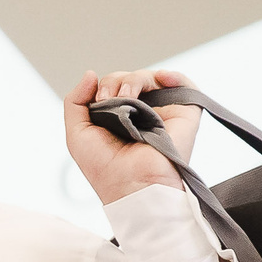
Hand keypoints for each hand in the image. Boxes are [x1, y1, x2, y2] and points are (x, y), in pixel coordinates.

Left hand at [64, 67, 202, 205]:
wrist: (132, 186)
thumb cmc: (105, 169)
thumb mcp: (78, 134)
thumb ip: (75, 102)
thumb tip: (91, 74)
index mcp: (119, 120)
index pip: (114, 87)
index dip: (105, 85)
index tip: (98, 100)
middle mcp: (142, 116)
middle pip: (131, 79)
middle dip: (115, 81)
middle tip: (107, 98)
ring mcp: (163, 114)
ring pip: (152, 79)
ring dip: (134, 79)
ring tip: (125, 96)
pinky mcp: (184, 116)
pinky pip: (185, 86)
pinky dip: (174, 76)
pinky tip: (161, 78)